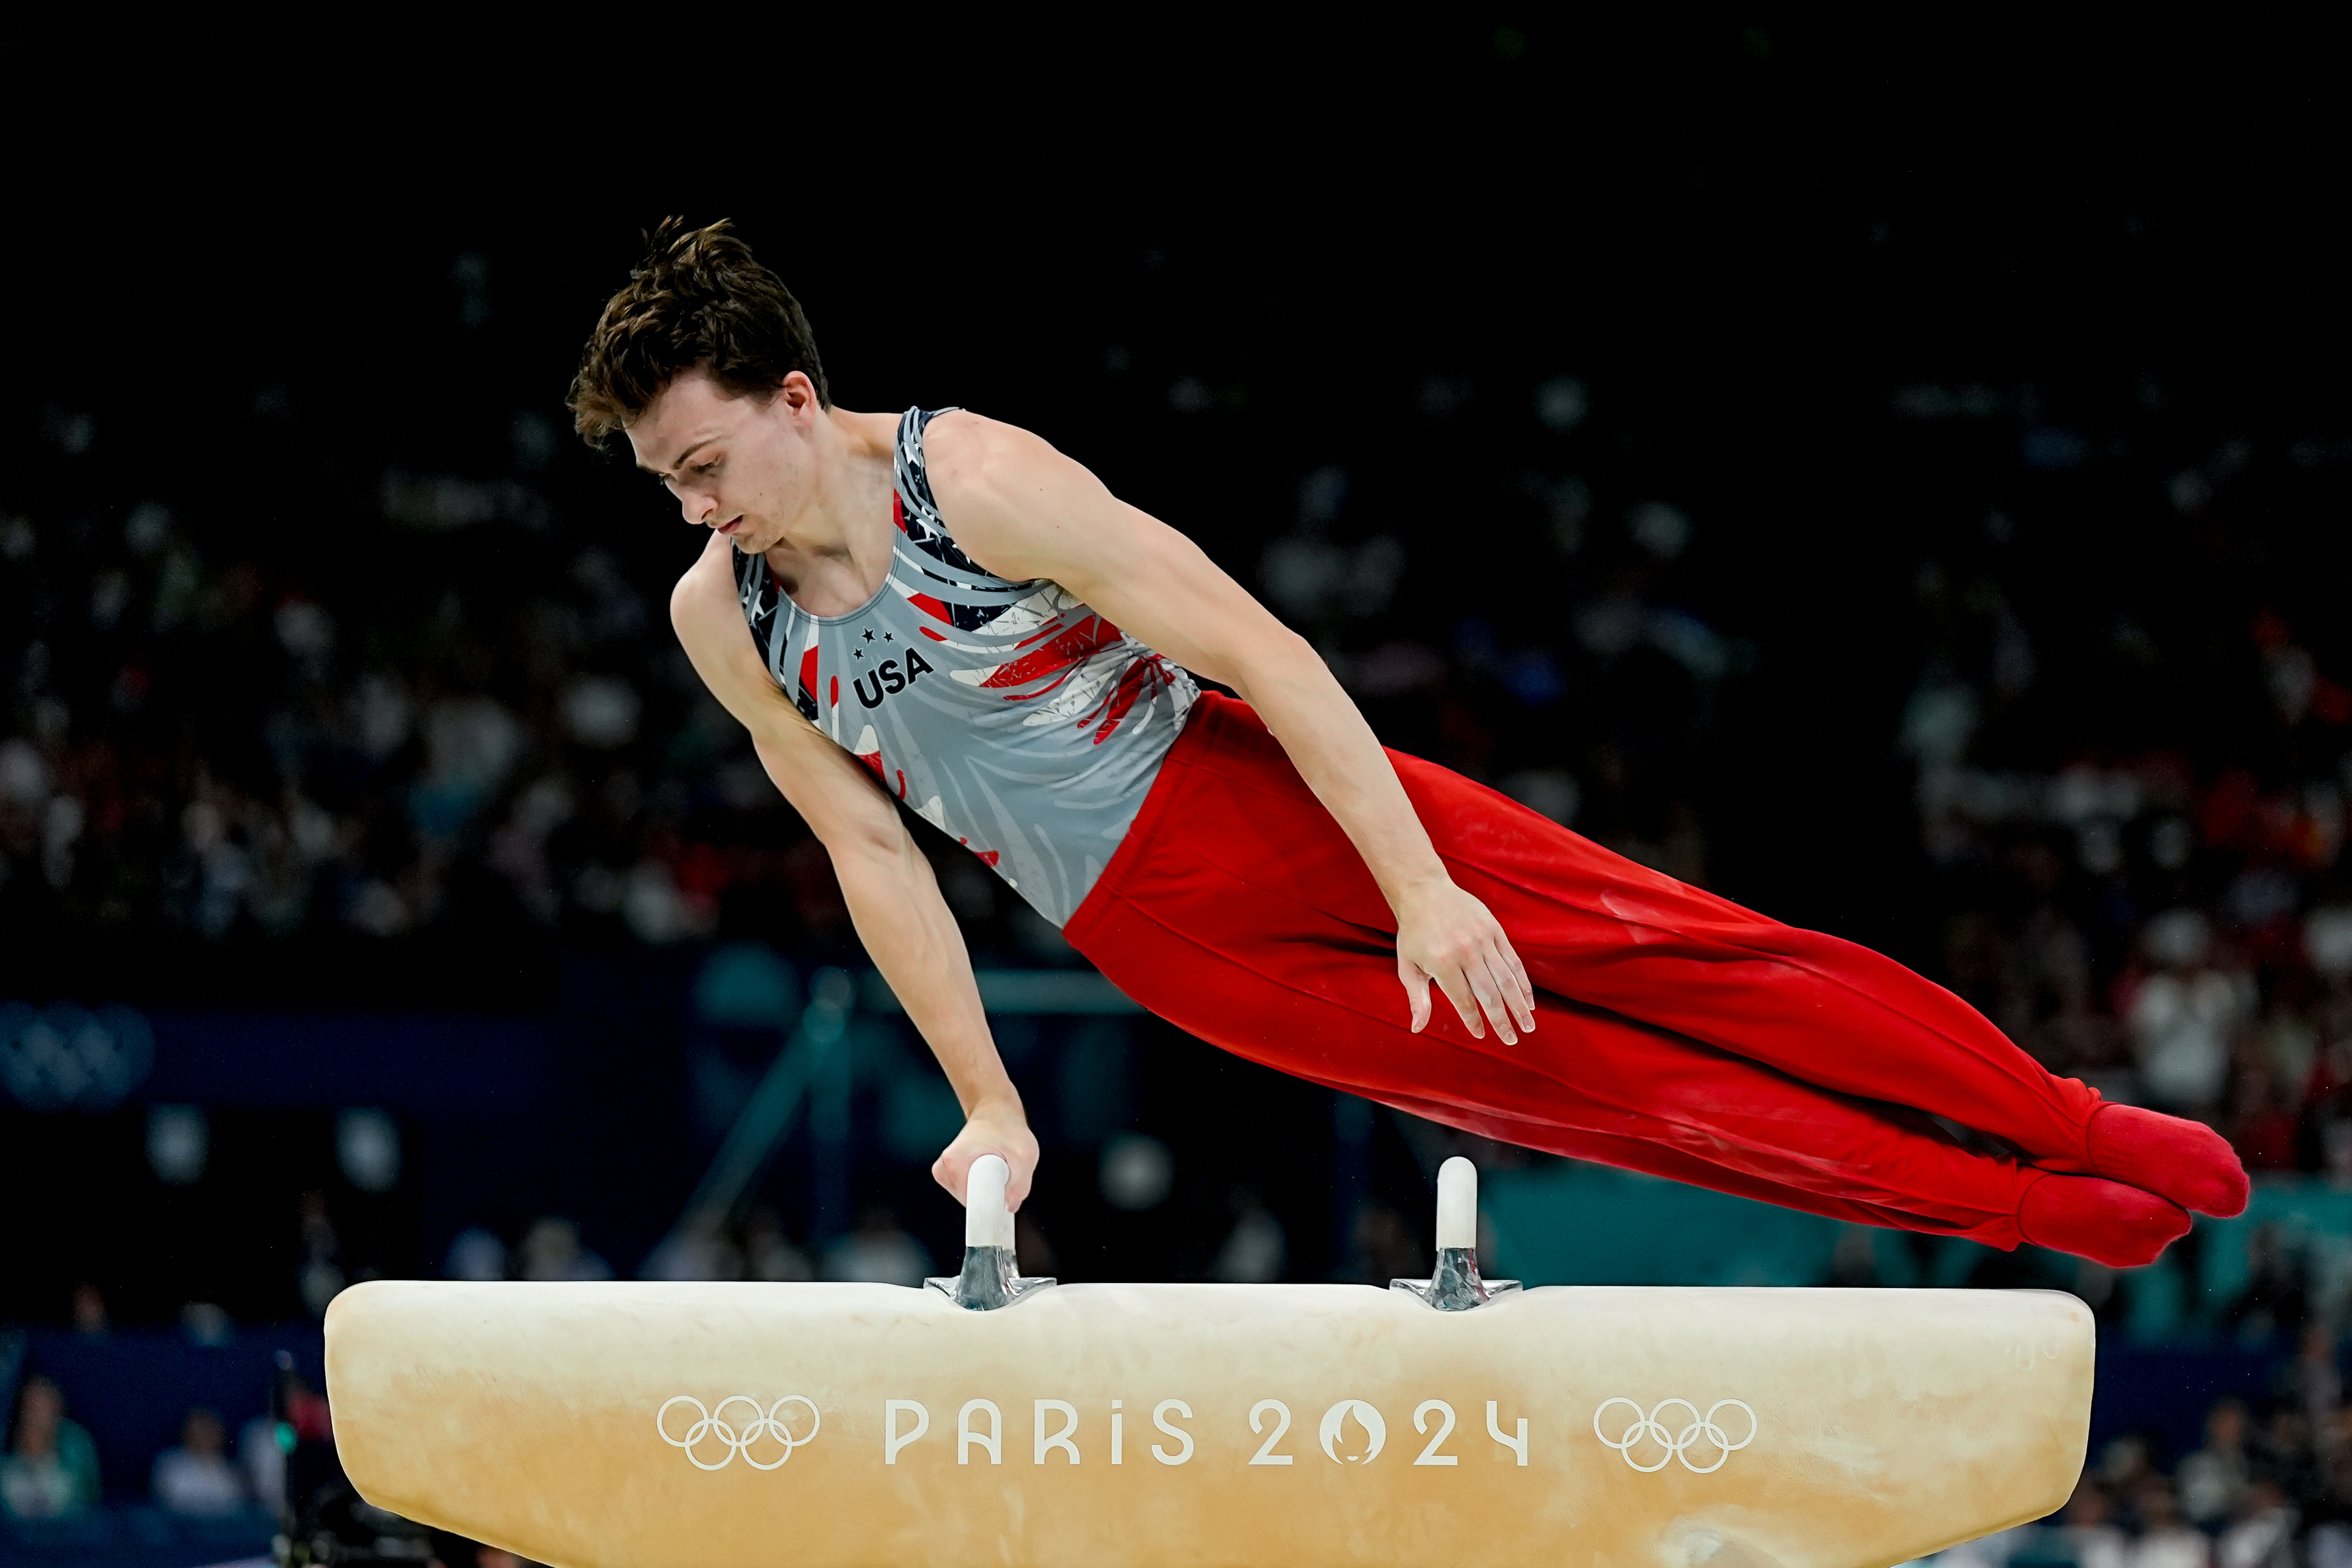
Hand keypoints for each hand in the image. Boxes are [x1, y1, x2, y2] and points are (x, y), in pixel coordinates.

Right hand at [932, 1100, 1040, 1211]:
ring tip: (998, 1166)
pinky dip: (982, 1187)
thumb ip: (1022, 1183)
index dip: (991, 1206)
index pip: (970, 1204)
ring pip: (969, 1199)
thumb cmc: (1008, 1126)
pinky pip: (967, 1193)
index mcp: (954, 1163)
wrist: (995, 1109)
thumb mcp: (1025, 1153)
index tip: (1005, 1199)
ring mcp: (944, 1171)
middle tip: (1005, 1173)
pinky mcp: (949, 1174)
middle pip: (970, 1203)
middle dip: (992, 1195)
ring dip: (988, 1190)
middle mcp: (943, 1168)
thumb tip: (1009, 1207)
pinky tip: (989, 1169)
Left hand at [1395, 877, 1537, 1043]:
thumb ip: (1417, 998)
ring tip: (1528, 1025)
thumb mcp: (1407, 966)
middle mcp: (1466, 952)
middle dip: (1502, 1021)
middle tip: (1511, 1040)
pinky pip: (1513, 960)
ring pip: (1506, 979)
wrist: (1424, 891)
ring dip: (1519, 1005)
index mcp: (1443, 963)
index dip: (1473, 1020)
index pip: (1464, 1000)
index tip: (1480, 1035)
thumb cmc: (1414, 933)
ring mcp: (1483, 940)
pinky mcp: (1494, 930)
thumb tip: (1417, 1029)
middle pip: (1490, 994)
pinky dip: (1523, 982)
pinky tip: (1528, 1000)